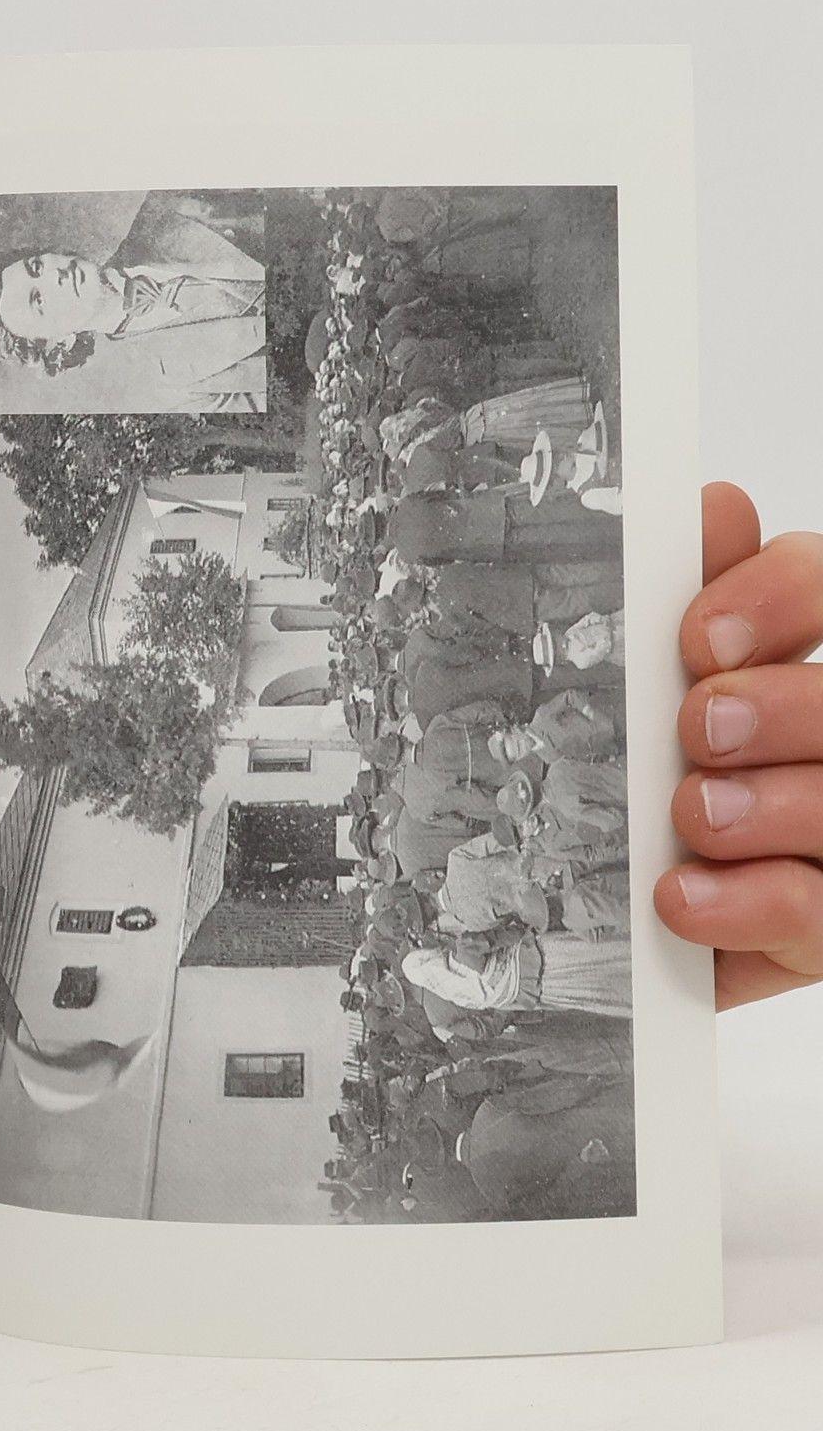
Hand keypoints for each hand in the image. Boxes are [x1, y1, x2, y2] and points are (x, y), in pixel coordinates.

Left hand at [657, 483, 822, 1006]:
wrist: (627, 922)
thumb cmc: (660, 782)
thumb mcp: (661, 687)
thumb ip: (693, 604)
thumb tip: (712, 508)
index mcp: (799, 663)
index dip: (781, 598)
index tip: (701, 636)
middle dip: (780, 707)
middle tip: (701, 725)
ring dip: (767, 806)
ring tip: (693, 813)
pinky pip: (817, 916)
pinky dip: (747, 902)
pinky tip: (682, 893)